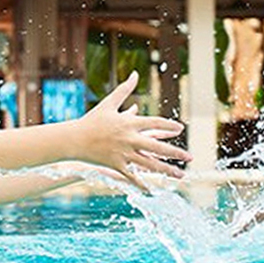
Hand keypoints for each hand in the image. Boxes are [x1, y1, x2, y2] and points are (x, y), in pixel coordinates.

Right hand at [75, 71, 188, 186]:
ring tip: (180, 175)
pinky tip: (153, 189)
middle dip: (175, 153)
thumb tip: (135, 73)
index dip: (169, 126)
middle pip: (157, 147)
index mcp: (129, 123)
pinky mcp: (116, 165)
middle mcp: (129, 139)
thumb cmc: (92, 120)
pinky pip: (132, 176)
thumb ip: (125, 89)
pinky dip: (142, 183)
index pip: (155, 123)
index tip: (180, 129)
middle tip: (190, 157)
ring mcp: (123, 154)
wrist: (74, 139)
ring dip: (166, 170)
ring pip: (149, 164)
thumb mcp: (109, 103)